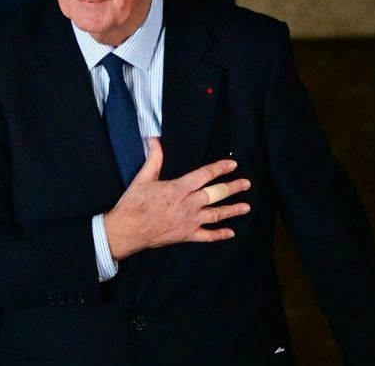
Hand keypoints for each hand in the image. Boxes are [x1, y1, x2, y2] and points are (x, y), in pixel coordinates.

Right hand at [103, 137, 250, 259]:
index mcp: (178, 188)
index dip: (219, 168)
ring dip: (232, 210)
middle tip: (246, 183)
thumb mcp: (143, 177)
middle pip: (215, 194)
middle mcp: (188, 204)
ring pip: (215, 215)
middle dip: (232, 188)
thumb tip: (155, 139)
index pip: (204, 175)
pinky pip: (207, 236)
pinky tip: (231, 233)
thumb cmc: (134, 203)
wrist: (128, 230)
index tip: (232, 164)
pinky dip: (220, 235)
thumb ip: (154, 158)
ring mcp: (189, 221)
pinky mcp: (186, 236)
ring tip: (246, 206)